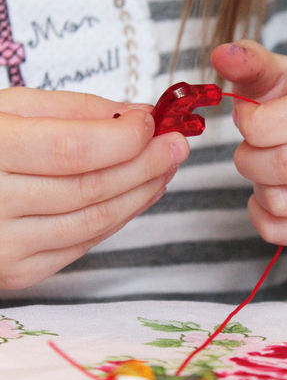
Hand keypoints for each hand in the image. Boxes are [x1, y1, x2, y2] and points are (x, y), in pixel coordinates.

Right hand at [0, 88, 188, 289]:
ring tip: (165, 166)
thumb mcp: (13, 108)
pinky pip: (84, 243)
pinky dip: (121, 216)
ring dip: (142, 191)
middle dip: (146, 163)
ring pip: (95, 220)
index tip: (153, 122)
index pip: (72, 148)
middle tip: (177, 144)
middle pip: (91, 187)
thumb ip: (77, 108)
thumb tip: (139, 115)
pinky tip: (141, 193)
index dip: (123, 138)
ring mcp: (5, 246)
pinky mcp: (19, 271)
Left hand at [211, 41, 286, 267]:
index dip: (260, 124)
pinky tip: (267, 195)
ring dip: (258, 188)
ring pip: (286, 203)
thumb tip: (221, 54)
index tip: (246, 118)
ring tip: (263, 169)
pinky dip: (264, 217)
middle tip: (247, 148)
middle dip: (249, 159)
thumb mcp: (276, 73)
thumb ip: (248, 62)